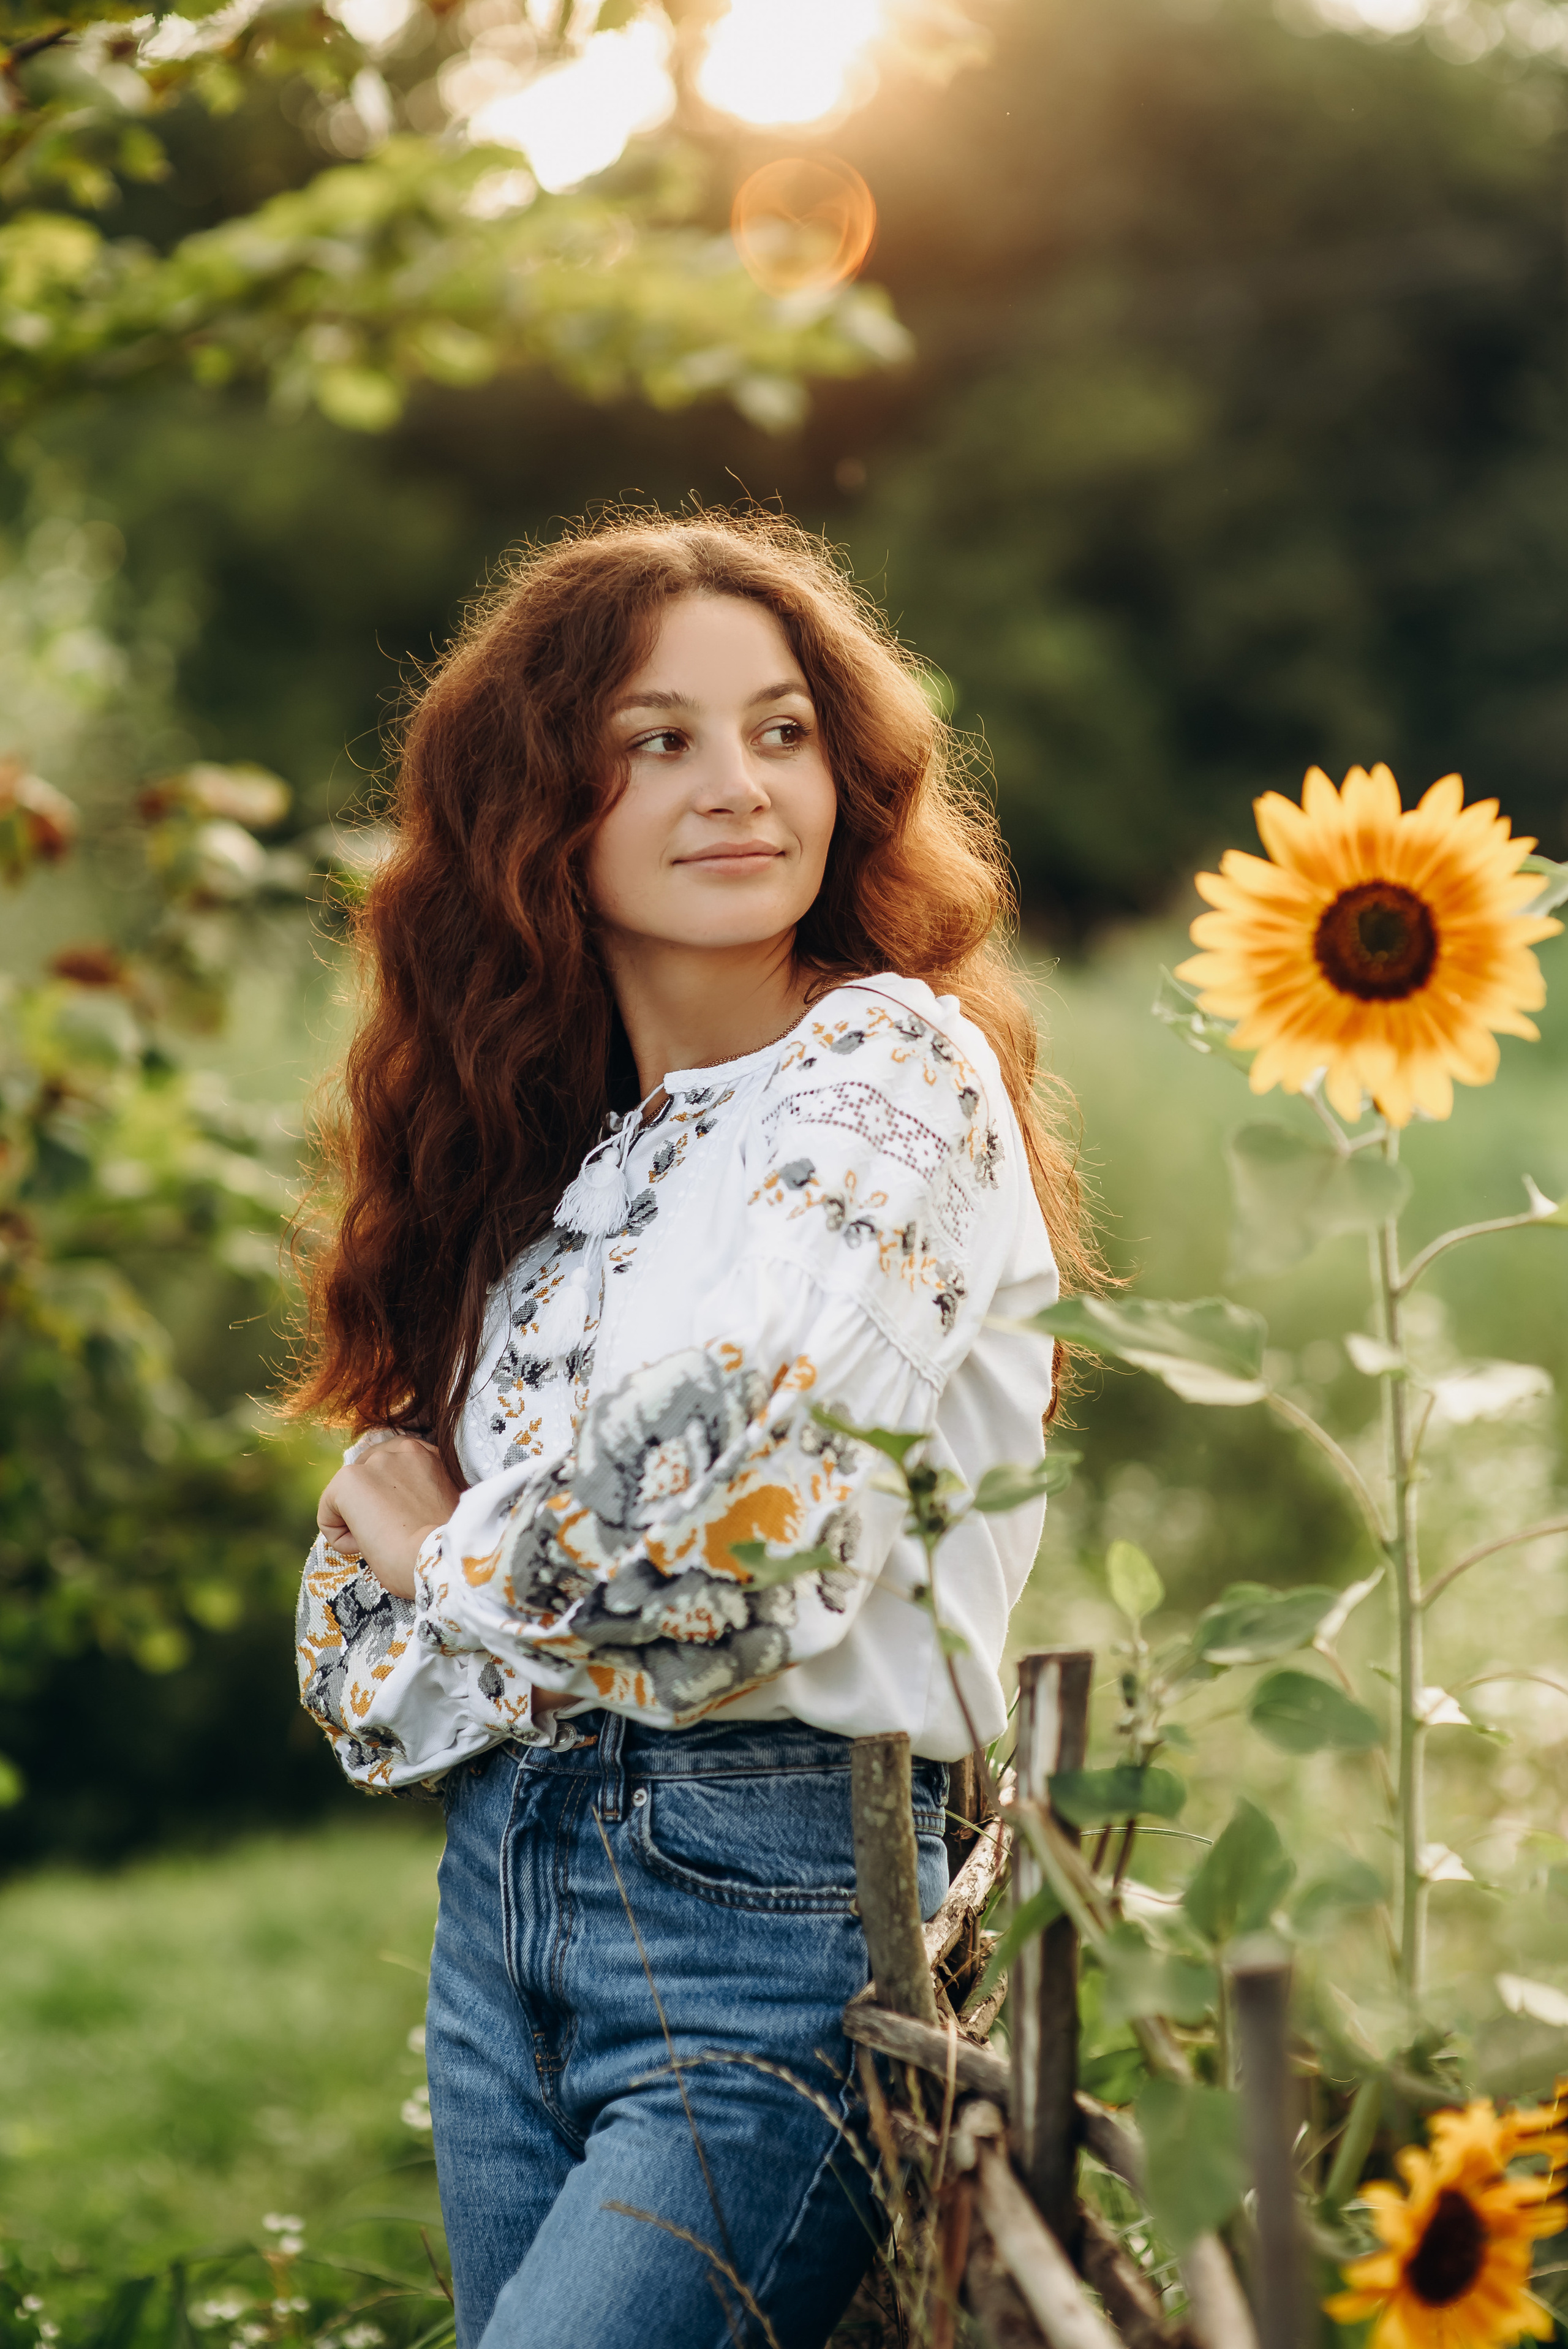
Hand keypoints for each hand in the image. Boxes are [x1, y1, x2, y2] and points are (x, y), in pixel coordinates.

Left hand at [317, 1437, 462, 1599]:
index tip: (408, 1524)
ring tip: (381, 1542)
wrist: (440, 1558)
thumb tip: (396, 1506)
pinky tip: (363, 1546)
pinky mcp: (350, 1480)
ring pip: (346, 1496)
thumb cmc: (447, 1544)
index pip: (389, 1469)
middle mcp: (401, 1448)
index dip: (391, 1501)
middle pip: (365, 1478)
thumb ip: (421, 1490)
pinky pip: (327, 1510)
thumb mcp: (441, 1504)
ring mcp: (375, 1461)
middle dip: (370, 1507)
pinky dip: (339, 1535)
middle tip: (393, 1535)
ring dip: (357, 1522)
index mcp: (426, 1453)